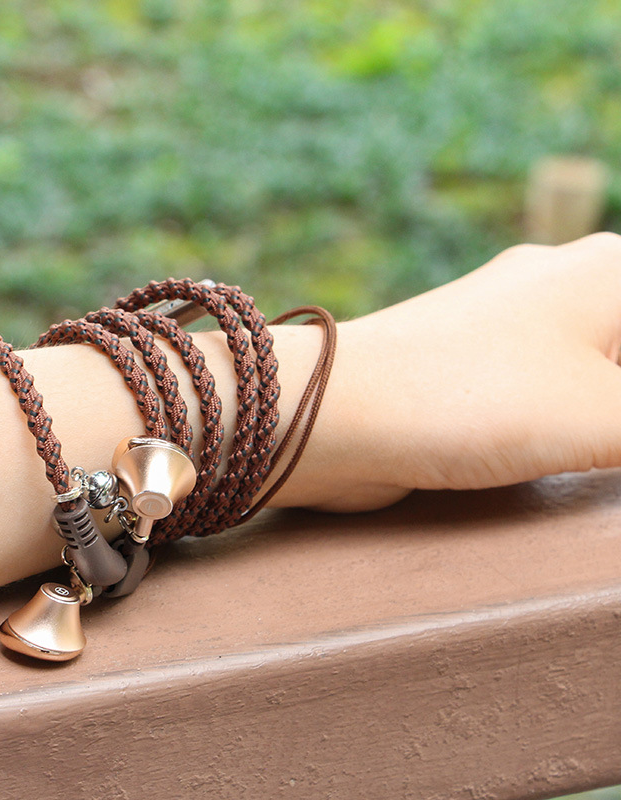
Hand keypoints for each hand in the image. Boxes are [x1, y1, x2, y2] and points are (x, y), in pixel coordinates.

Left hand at [294, 233, 620, 511]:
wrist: (335, 415)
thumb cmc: (470, 399)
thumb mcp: (607, 415)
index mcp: (610, 272)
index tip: (616, 431)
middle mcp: (561, 286)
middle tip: (607, 442)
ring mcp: (508, 327)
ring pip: (599, 367)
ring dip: (609, 418)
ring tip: (596, 448)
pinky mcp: (473, 369)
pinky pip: (554, 390)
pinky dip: (584, 422)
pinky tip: (581, 450)